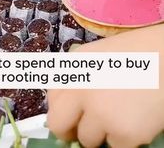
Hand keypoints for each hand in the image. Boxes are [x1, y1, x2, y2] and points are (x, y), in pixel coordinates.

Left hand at [47, 25, 163, 147]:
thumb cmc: (139, 52)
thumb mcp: (100, 54)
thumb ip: (81, 75)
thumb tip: (72, 104)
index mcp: (75, 66)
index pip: (52, 99)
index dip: (63, 110)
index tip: (73, 115)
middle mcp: (81, 90)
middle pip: (59, 126)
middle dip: (71, 131)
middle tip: (86, 130)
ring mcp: (101, 114)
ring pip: (89, 140)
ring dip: (102, 133)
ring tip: (122, 114)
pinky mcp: (123, 134)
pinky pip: (116, 146)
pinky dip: (126, 138)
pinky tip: (138, 118)